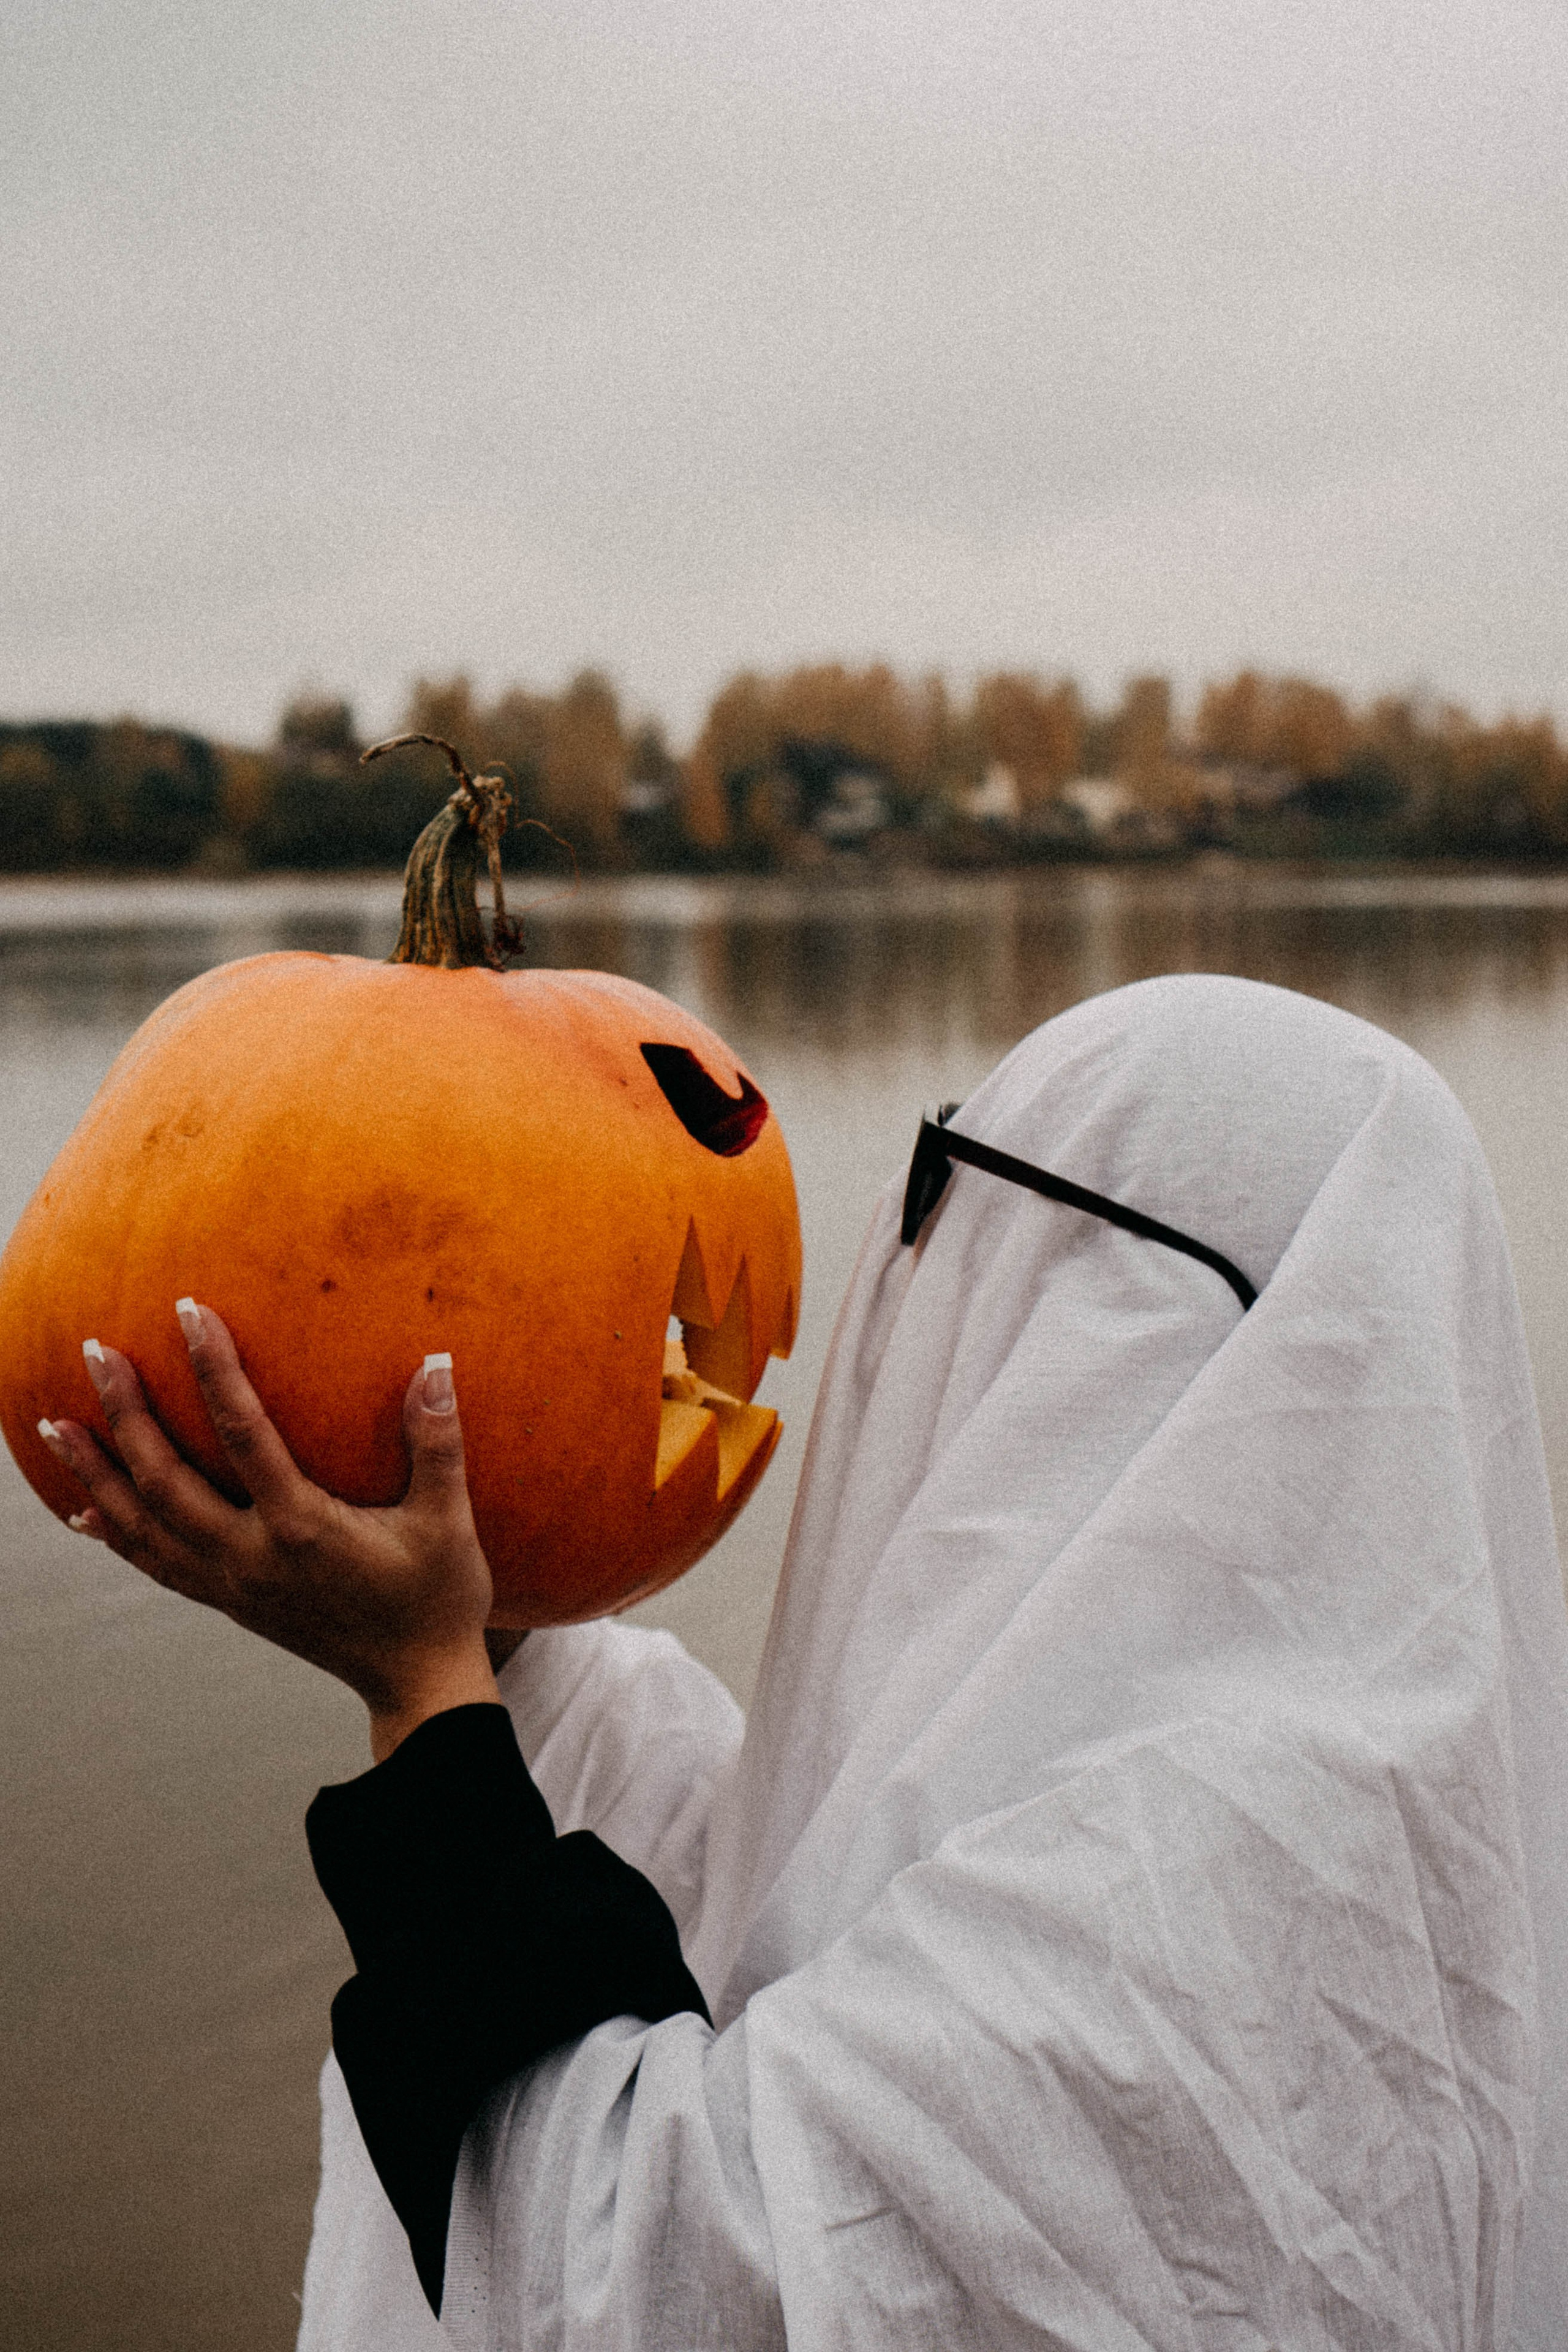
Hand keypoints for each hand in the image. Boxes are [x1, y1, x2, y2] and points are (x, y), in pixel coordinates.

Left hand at [38, 1304, 499, 1759]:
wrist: (416, 1683)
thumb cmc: (438, 1597)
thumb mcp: (449, 1522)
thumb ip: (438, 1443)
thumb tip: (436, 1363)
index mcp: (302, 1530)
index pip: (242, 1433)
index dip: (212, 1369)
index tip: (187, 1312)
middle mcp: (252, 1558)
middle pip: (164, 1480)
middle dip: (125, 1414)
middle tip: (95, 1352)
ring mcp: (232, 1585)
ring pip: (142, 1526)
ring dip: (95, 1473)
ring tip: (55, 1423)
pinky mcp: (227, 1601)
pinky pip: (154, 1563)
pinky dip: (114, 1533)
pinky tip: (84, 1511)